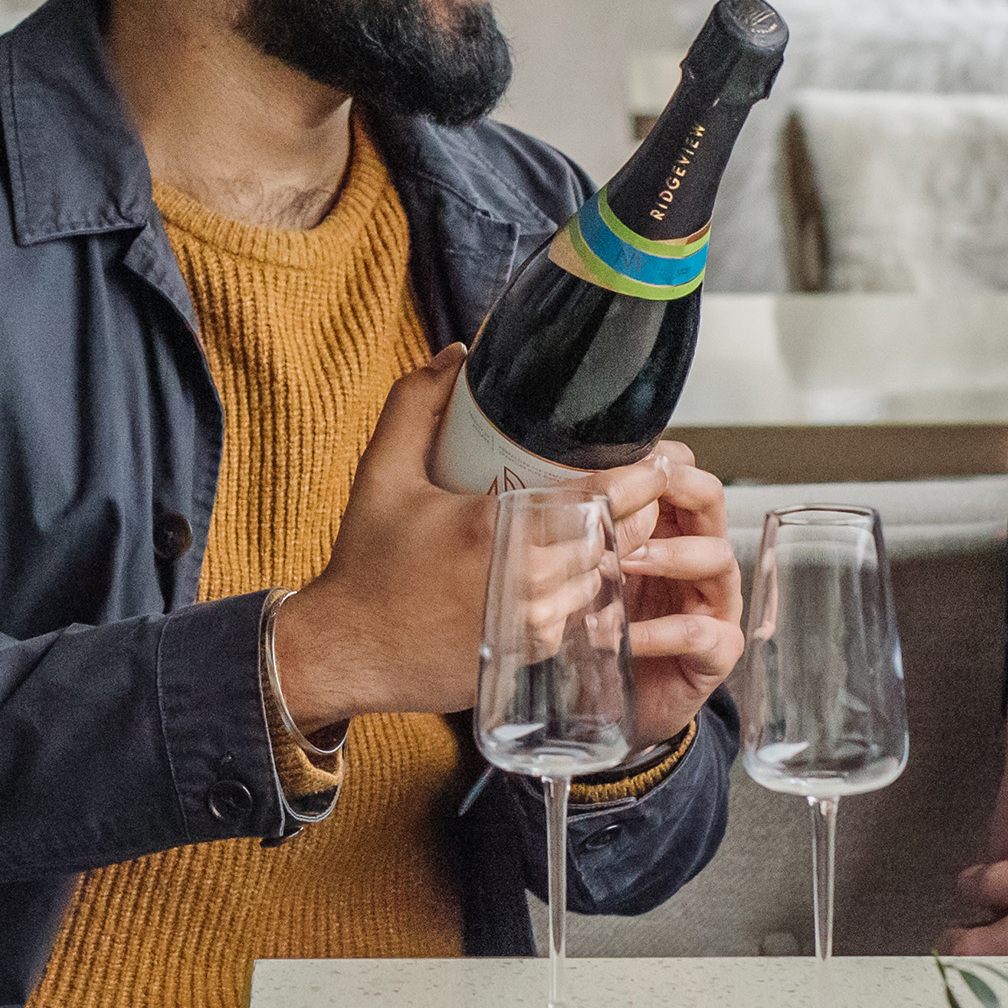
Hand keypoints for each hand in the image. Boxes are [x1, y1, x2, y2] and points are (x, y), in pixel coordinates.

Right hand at [275, 357, 742, 740]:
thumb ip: (415, 403)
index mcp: (495, 529)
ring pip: (605, 576)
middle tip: (652, 477)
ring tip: (629, 513)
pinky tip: (587, 559)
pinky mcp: (534, 654)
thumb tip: (458, 353)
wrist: (349, 652)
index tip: (658, 454)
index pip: (598, 500)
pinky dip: (591, 583)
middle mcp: (525, 581)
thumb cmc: (366, 563)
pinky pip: (583, 612)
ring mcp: (534, 623)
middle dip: (641, 507)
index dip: (640, 477)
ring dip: (619, 546)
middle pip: (616, 537)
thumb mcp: (381, 472)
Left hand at [598, 441, 739, 748]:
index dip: (656, 460)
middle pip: (710, 499)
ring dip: (669, 555)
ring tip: (623, 565)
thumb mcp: (589, 574)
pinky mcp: (719, 651)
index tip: (622, 457)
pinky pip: (701, 632)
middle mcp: (701, 559)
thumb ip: (583, 534)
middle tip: (637, 493)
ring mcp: (716, 603)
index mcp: (672, 530)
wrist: (624, 707)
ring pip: (717, 557)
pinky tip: (623, 637)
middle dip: (676, 488)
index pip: (680, 474)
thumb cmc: (607, 629)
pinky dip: (659, 632)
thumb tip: (539, 488)